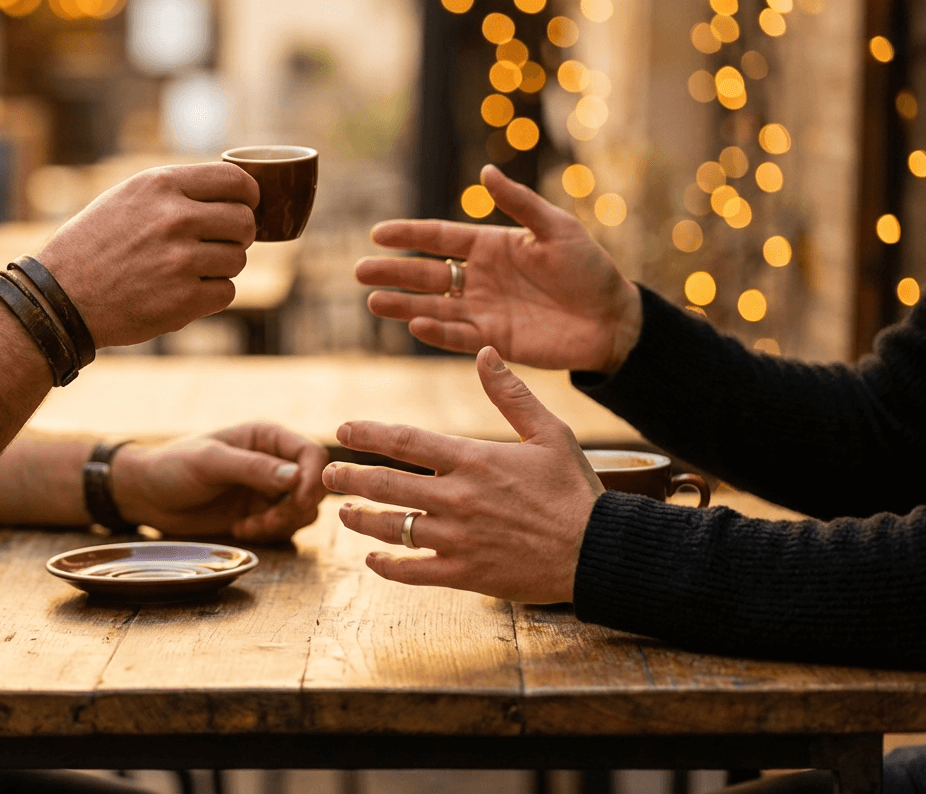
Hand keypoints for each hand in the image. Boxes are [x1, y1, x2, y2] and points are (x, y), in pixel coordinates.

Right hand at [37, 163, 260, 349]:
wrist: (60, 298)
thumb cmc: (93, 245)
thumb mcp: (127, 198)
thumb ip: (175, 191)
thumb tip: (232, 192)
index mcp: (161, 185)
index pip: (236, 181)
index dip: (249, 196)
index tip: (247, 206)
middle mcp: (174, 218)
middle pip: (245, 223)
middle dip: (238, 235)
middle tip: (217, 244)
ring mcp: (180, 261)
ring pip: (238, 260)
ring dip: (221, 267)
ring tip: (188, 270)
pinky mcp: (183, 300)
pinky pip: (226, 292)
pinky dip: (211, 296)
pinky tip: (182, 292)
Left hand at [110, 423, 328, 541]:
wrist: (145, 496)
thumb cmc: (172, 467)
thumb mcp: (210, 461)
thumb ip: (253, 467)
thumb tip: (297, 477)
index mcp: (266, 438)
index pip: (311, 454)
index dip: (313, 479)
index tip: (298, 501)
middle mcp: (273, 463)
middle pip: (313, 487)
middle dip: (296, 509)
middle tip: (266, 522)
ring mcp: (267, 491)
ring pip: (303, 512)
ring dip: (282, 525)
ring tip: (249, 527)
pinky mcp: (259, 515)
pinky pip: (284, 529)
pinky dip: (269, 535)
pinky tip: (240, 530)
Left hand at [322, 347, 603, 602]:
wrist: (597, 552)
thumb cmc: (575, 490)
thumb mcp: (550, 433)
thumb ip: (512, 394)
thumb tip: (485, 353)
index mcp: (473, 459)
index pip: (405, 440)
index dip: (368, 433)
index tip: (344, 429)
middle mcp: (456, 496)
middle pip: (386, 483)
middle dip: (350, 476)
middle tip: (328, 472)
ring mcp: (456, 537)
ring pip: (391, 526)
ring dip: (360, 518)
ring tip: (343, 512)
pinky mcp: (463, 572)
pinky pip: (412, 570)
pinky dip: (387, 564)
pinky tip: (372, 558)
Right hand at [357, 165, 641, 373]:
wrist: (612, 319)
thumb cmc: (589, 268)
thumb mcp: (557, 229)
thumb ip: (519, 203)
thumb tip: (485, 172)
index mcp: (491, 246)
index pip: (440, 238)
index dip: (409, 235)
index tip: (377, 234)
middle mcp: (480, 278)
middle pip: (427, 274)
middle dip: (394, 272)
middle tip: (359, 270)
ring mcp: (484, 310)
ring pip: (434, 307)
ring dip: (404, 305)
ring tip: (374, 301)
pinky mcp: (495, 340)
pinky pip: (459, 336)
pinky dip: (437, 333)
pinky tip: (416, 325)